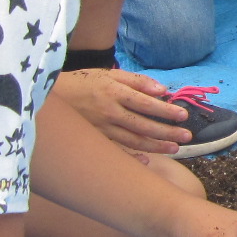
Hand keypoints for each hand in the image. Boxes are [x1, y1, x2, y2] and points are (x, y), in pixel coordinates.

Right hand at [50, 68, 189, 154]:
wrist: (49, 100)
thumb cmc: (84, 83)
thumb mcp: (109, 74)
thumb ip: (137, 81)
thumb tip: (162, 90)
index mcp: (114, 93)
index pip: (146, 104)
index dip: (165, 111)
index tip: (183, 116)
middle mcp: (109, 113)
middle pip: (143, 126)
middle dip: (167, 132)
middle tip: (187, 137)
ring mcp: (101, 130)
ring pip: (133, 141)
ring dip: (156, 146)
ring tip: (175, 149)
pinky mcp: (95, 140)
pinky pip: (116, 151)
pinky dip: (131, 158)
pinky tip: (146, 162)